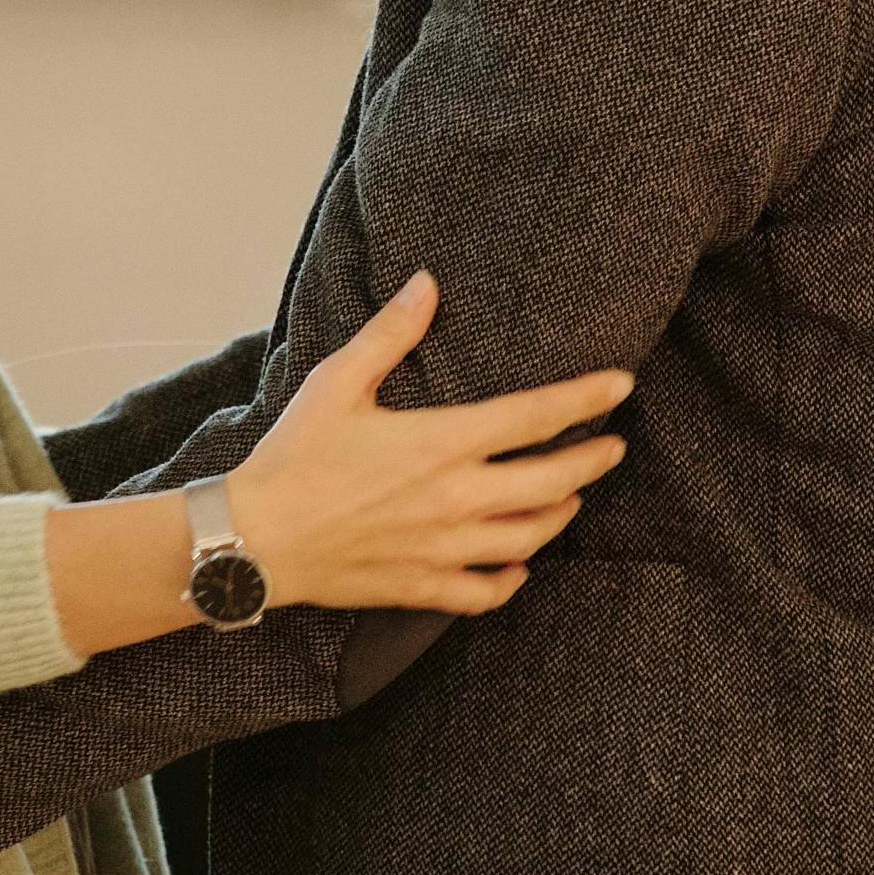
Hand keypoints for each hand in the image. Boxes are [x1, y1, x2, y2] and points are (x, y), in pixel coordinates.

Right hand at [219, 271, 632, 613]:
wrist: (253, 539)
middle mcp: (455, 498)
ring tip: (571, 496)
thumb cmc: (292, 456)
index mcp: (441, 442)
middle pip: (553, 482)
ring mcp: (444, 548)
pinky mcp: (423, 585)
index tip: (621, 385)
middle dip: (593, 461)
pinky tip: (519, 566)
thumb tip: (428, 282)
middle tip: (612, 446)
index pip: (536, 417)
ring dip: (560, 514)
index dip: (586, 398)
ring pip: (530, 537)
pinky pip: (487, 591)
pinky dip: (511, 579)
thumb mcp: (338, 383)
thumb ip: (391, 333)